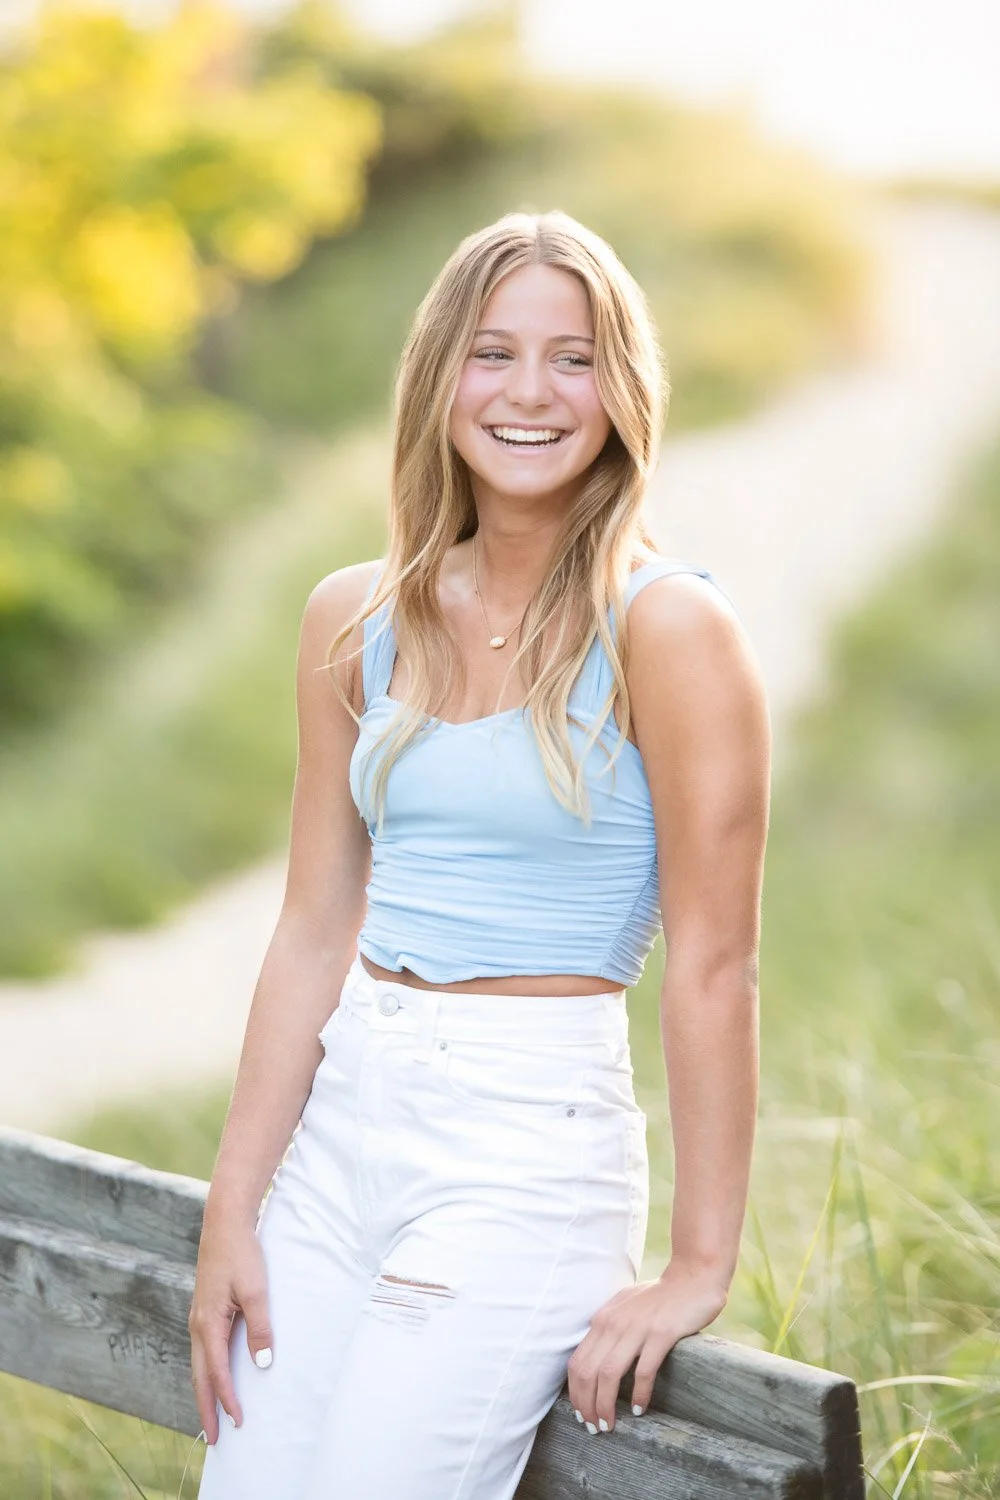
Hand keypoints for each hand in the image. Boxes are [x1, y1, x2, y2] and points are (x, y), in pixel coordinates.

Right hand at [188, 1214, 273, 1444]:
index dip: (227, 1399)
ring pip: (200, 1363)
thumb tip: (262, 1364)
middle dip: (206, 1407)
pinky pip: (204, 1349)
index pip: (217, 1372)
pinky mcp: (205, 1309)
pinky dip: (208, 1370)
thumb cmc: (242, 1253)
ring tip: (213, 1414)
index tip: (238, 1421)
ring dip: (206, 1390)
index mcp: (208, 1323)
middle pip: (200, 1375)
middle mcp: (198, 1324)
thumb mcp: (257, 1290)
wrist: (225, 1223)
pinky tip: (217, 1375)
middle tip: (215, 1438)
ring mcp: (199, 1317)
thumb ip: (259, 1328)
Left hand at [566, 1260, 727, 1433]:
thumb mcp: (625, 1306)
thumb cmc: (660, 1296)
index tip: (581, 1413)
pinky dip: (639, 1394)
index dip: (575, 1393)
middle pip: (587, 1372)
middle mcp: (614, 1323)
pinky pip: (644, 1370)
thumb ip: (609, 1327)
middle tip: (594, 1428)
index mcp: (603, 1318)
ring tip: (609, 1425)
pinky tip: (640, 1409)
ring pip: (609, 1374)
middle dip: (586, 1405)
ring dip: (605, 1405)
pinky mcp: (661, 1333)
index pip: (577, 1362)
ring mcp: (637, 1328)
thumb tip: (594, 1355)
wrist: (694, 1277)